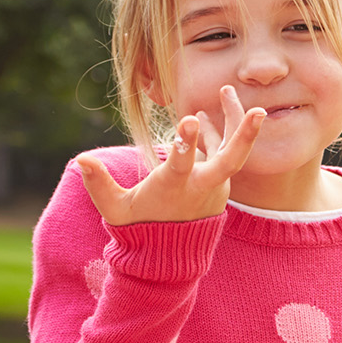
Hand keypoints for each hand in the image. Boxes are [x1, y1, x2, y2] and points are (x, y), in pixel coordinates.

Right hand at [78, 85, 264, 225]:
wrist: (170, 252)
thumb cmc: (138, 225)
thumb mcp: (115, 209)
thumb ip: (99, 185)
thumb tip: (81, 159)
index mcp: (174, 190)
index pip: (181, 165)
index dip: (185, 143)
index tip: (189, 118)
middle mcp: (201, 186)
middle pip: (230, 161)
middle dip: (245, 136)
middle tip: (260, 111)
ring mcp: (215, 184)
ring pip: (231, 150)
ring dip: (235, 121)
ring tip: (228, 89)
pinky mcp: (218, 181)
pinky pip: (223, 152)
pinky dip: (220, 132)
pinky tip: (207, 113)